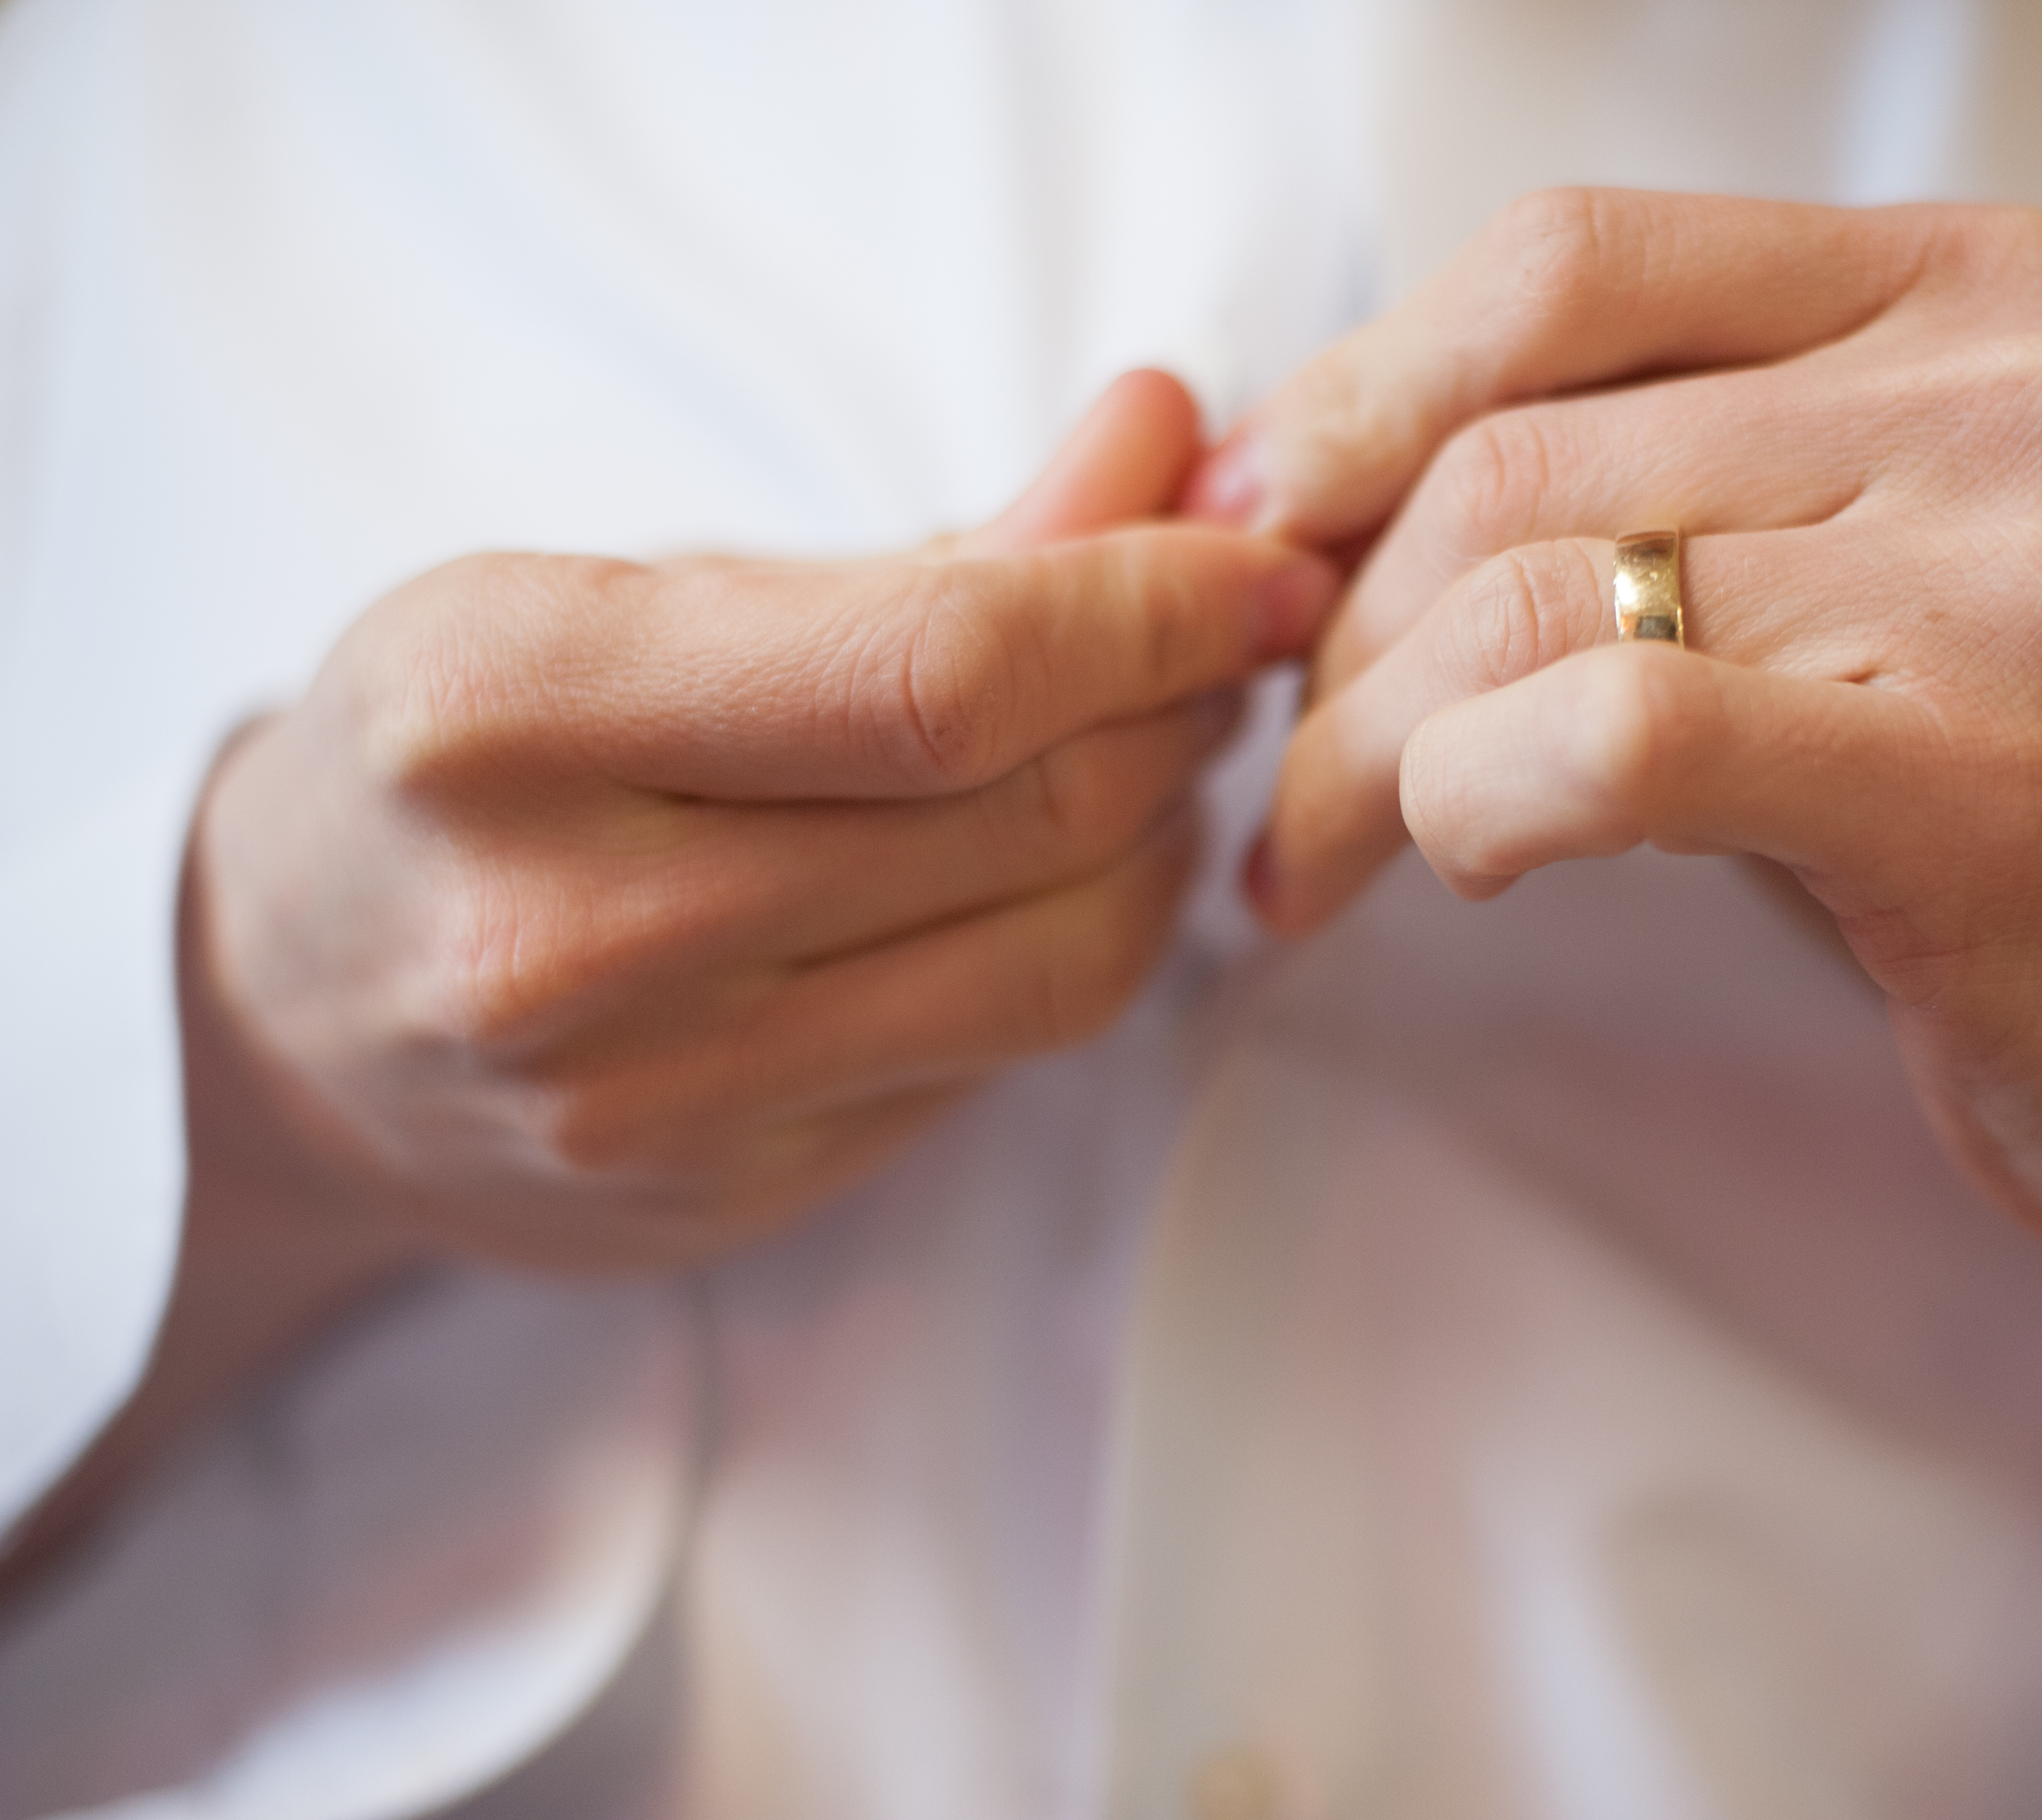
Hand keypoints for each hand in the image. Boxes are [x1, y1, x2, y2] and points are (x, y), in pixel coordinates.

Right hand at [192, 369, 1334, 1272]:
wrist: (279, 1012)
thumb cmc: (463, 753)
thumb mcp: (635, 590)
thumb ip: (928, 541)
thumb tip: (1171, 436)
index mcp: (506, 711)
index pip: (939, 673)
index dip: (1151, 609)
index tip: (1259, 561)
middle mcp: (566, 929)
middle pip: (1020, 818)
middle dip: (1181, 706)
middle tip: (1230, 636)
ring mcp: (647, 1101)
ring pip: (1053, 968)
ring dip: (1166, 839)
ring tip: (1167, 745)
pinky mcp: (724, 1200)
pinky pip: (998, 1064)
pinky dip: (1081, 945)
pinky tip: (1073, 870)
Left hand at [1199, 192, 2041, 1431]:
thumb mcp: (1874, 582)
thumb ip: (1660, 492)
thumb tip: (1307, 484)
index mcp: (1976, 287)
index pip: (1564, 264)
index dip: (1355, 401)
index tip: (1254, 546)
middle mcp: (2015, 389)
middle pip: (1515, 447)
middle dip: (1331, 630)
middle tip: (1281, 766)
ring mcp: (2026, 571)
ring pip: (1534, 591)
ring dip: (1360, 748)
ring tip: (1320, 857)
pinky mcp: (2001, 776)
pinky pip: (1619, 737)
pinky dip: (1467, 805)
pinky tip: (1465, 872)